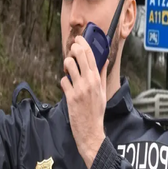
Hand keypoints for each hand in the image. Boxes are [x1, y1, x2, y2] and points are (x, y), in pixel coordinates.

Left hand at [60, 35, 106, 168]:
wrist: (91, 130)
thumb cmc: (97, 111)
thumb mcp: (103, 92)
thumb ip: (103, 75)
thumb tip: (105, 60)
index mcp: (98, 80)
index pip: (92, 56)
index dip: (84, 44)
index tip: (79, 38)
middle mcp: (90, 82)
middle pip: (80, 56)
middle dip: (74, 49)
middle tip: (72, 49)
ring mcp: (79, 89)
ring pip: (68, 66)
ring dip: (66, 65)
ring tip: (69, 70)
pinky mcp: (70, 96)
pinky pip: (63, 81)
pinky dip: (64, 82)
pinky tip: (67, 87)